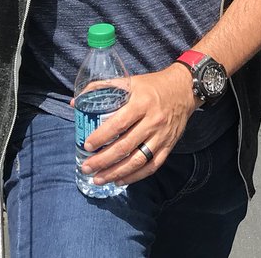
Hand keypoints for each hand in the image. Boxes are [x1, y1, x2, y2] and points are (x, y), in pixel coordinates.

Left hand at [77, 64, 197, 185]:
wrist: (184, 89)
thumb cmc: (153, 85)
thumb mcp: (130, 81)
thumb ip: (103, 88)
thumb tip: (75, 102)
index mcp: (141, 103)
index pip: (119, 123)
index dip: (101, 136)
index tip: (87, 146)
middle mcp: (153, 121)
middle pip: (125, 146)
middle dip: (103, 160)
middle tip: (87, 167)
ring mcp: (162, 136)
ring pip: (137, 160)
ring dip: (116, 172)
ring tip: (98, 178)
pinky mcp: (169, 146)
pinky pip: (152, 166)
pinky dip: (135, 176)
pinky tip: (120, 180)